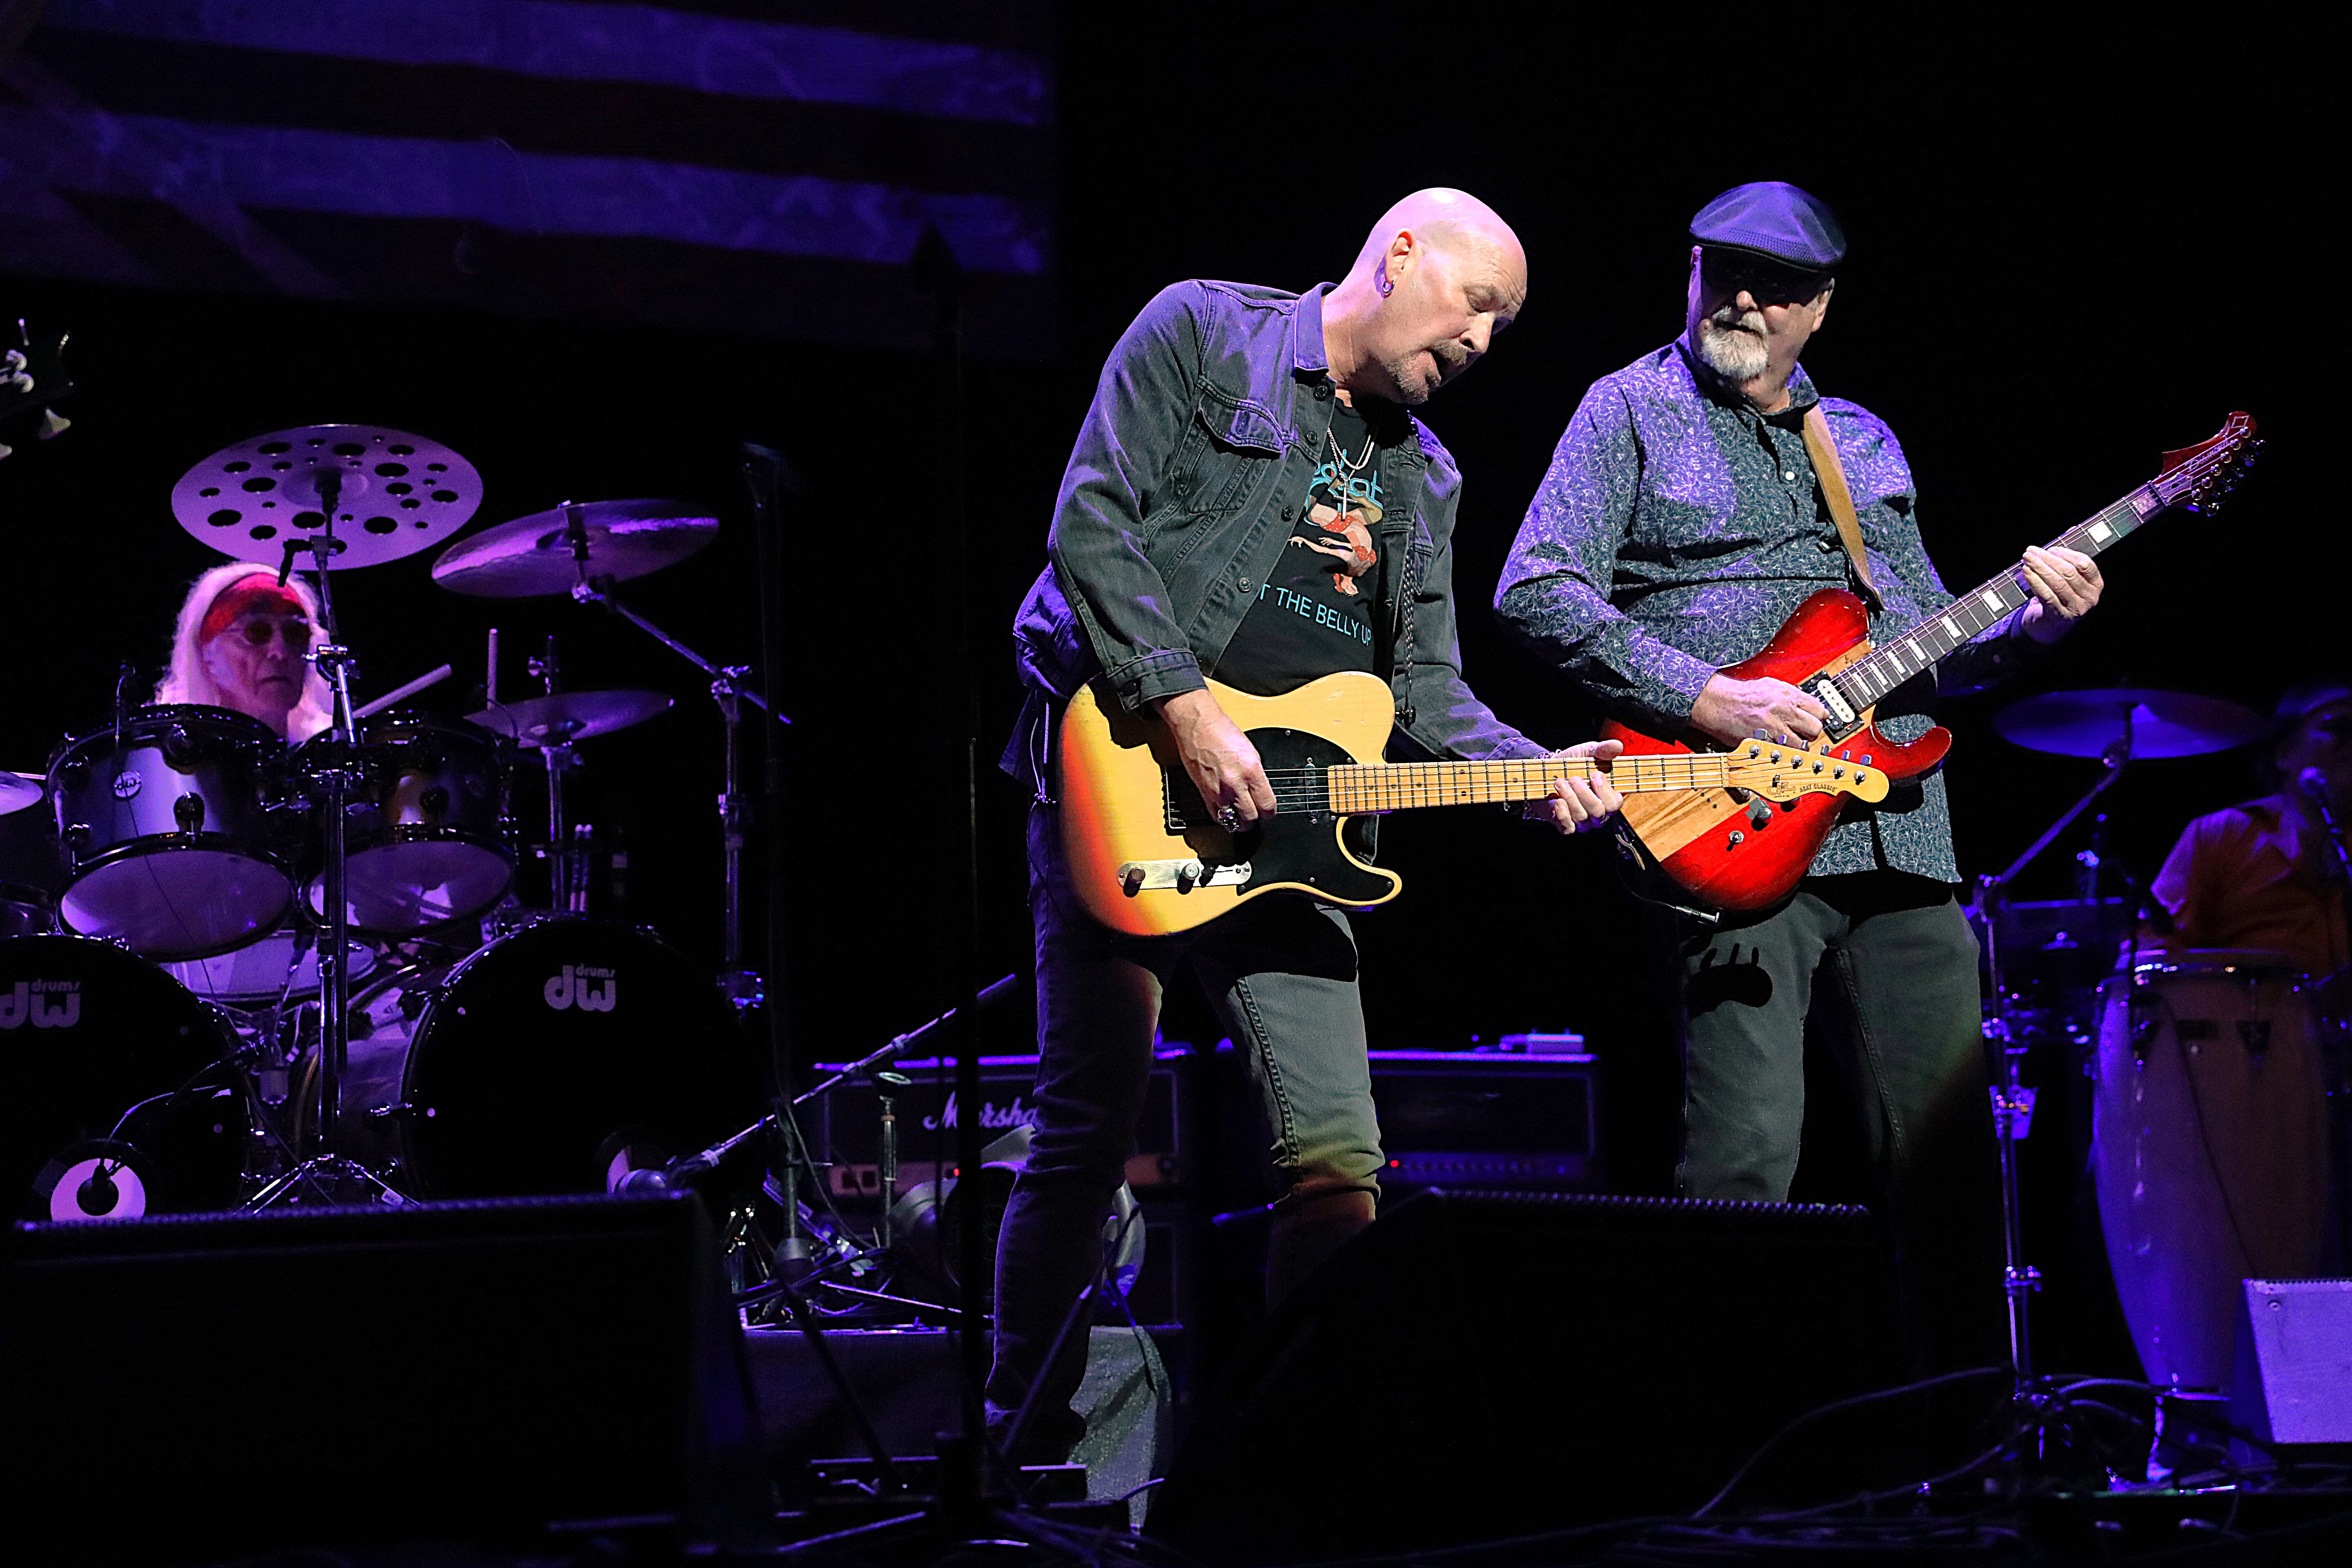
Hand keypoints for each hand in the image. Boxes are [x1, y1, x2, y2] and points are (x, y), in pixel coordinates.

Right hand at [1155, 688, 1276, 827]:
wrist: (1198, 726)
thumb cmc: (1222, 732)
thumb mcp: (1251, 752)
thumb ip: (1257, 776)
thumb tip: (1261, 792)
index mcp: (1251, 771)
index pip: (1267, 805)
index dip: (1270, 812)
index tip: (1269, 812)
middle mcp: (1234, 783)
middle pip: (1250, 817)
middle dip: (1255, 819)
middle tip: (1256, 815)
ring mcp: (1217, 790)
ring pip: (1232, 821)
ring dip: (1238, 822)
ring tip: (1241, 817)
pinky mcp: (1203, 793)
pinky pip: (1215, 816)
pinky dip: (1223, 818)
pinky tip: (1226, 812)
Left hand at [1528, 739, 1623, 833]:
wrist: (1547, 771)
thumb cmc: (1572, 763)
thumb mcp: (1588, 752)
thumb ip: (1603, 750)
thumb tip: (1617, 746)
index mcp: (1608, 797)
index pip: (1615, 803)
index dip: (1605, 790)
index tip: (1595, 774)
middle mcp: (1598, 813)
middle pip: (1598, 812)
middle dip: (1584, 793)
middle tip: (1574, 779)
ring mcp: (1583, 821)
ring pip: (1582, 817)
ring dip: (1569, 797)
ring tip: (1559, 782)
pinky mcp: (1567, 826)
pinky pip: (1569, 828)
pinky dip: (1562, 814)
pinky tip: (1557, 801)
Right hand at [1688, 674, 1825, 747]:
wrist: (1719, 703)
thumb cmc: (1741, 695)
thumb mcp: (1771, 686)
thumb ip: (1791, 696)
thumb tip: (1807, 706)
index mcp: (1789, 695)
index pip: (1820, 710)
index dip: (1818, 717)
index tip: (1815, 720)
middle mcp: (1785, 710)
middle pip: (1815, 728)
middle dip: (1810, 732)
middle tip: (1802, 732)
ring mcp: (1775, 727)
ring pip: (1802, 744)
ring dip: (1797, 745)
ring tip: (1788, 740)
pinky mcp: (1765, 741)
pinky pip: (1784, 751)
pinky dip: (1782, 751)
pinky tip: (1776, 745)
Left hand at [2017, 545, 2102, 643]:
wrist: (2051, 626)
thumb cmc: (2060, 596)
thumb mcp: (2068, 578)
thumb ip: (2070, 556)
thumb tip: (2072, 529)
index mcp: (2096, 585)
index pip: (2085, 565)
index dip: (2067, 554)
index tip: (2051, 548)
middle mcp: (2090, 597)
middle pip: (2069, 572)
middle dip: (2048, 559)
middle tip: (2031, 551)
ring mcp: (2076, 608)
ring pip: (2057, 583)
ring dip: (2039, 569)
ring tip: (2027, 559)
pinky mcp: (2060, 616)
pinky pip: (2046, 595)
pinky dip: (2035, 582)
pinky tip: (2026, 572)